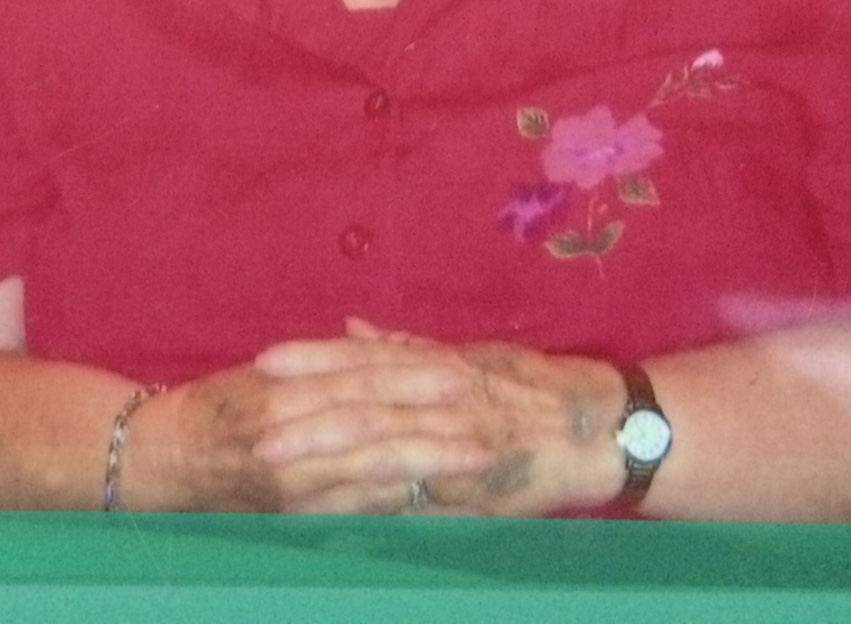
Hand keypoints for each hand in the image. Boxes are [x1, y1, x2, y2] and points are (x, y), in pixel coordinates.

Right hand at [130, 346, 485, 512]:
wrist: (164, 460)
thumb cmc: (217, 406)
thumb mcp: (266, 373)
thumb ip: (324, 362)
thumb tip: (380, 346)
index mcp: (283, 393)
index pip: (358, 380)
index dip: (411, 375)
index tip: (458, 370)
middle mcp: (289, 439)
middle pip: (372, 427)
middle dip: (431, 422)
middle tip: (482, 416)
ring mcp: (293, 484)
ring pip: (370, 472)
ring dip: (426, 466)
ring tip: (472, 458)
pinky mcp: (294, 516)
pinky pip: (354, 512)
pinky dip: (396, 505)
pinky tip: (433, 500)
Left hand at [250, 322, 627, 516]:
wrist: (597, 427)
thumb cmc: (533, 383)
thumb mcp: (470, 354)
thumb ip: (407, 347)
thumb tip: (353, 328)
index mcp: (438, 368)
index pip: (364, 359)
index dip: (313, 359)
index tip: (265, 360)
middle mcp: (442, 403)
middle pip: (363, 407)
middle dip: (306, 418)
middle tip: (254, 425)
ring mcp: (456, 450)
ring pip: (382, 455)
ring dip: (328, 464)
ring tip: (279, 469)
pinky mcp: (471, 494)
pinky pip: (415, 506)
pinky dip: (374, 513)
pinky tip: (334, 522)